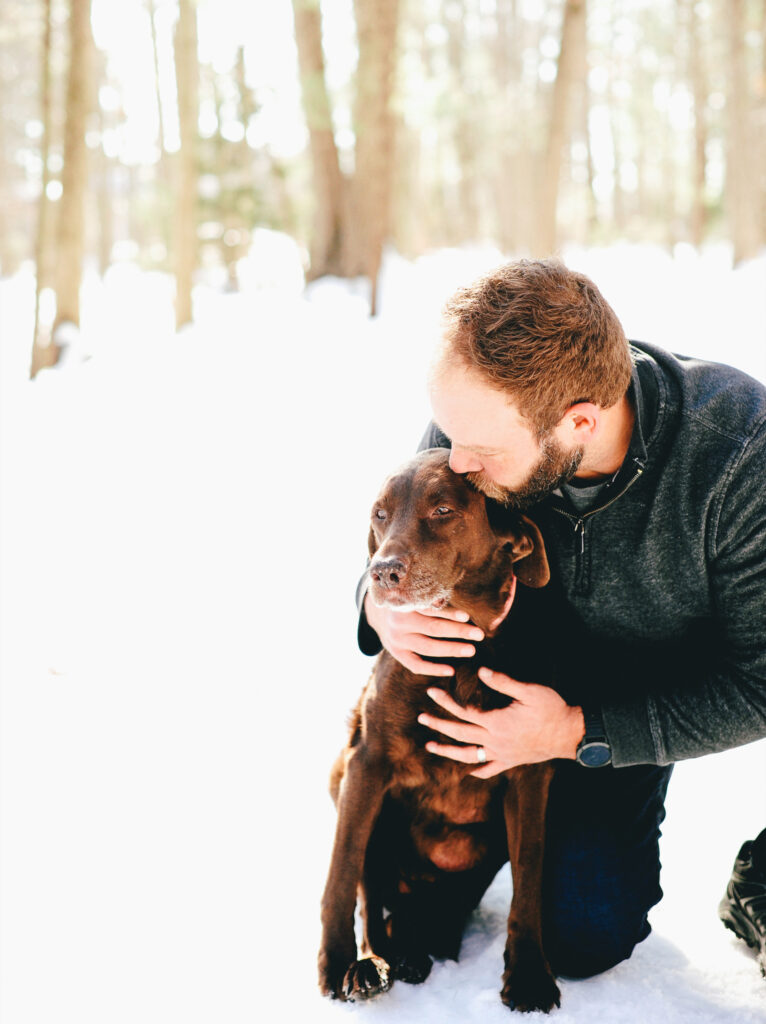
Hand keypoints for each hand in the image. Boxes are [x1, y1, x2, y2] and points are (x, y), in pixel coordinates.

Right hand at [363, 592, 483, 676]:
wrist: (378, 614)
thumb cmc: (408, 602)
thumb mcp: (413, 595)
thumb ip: (433, 599)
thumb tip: (465, 608)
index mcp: (406, 603)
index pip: (430, 609)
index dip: (449, 613)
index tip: (467, 617)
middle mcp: (400, 622)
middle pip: (433, 628)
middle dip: (458, 632)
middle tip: (479, 634)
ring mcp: (397, 639)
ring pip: (427, 647)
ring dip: (451, 649)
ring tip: (471, 650)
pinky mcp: (397, 653)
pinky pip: (416, 665)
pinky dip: (433, 669)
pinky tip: (451, 670)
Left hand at [417, 666, 584, 776]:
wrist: (570, 734)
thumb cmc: (551, 709)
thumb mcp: (529, 690)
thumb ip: (503, 682)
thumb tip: (481, 671)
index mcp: (496, 722)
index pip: (464, 711)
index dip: (446, 701)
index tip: (432, 691)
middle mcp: (495, 741)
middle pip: (460, 733)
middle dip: (439, 725)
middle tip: (421, 718)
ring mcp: (502, 754)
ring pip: (468, 755)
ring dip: (448, 751)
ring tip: (431, 747)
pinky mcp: (511, 761)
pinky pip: (489, 769)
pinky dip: (477, 770)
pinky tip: (468, 771)